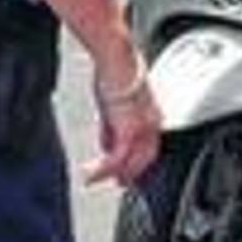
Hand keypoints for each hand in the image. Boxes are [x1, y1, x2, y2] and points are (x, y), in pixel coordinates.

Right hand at [84, 56, 161, 184]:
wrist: (115, 57)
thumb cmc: (113, 71)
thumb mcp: (113, 104)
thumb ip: (111, 126)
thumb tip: (107, 143)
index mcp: (151, 115)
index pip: (149, 146)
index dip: (138, 161)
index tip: (126, 170)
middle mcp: (151, 122)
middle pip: (145, 158)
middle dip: (131, 173)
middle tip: (119, 184)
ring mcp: (142, 127)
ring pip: (130, 161)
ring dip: (112, 174)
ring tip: (94, 179)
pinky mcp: (128, 129)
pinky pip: (116, 158)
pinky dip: (102, 169)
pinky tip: (90, 173)